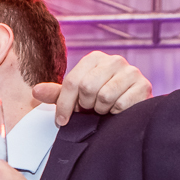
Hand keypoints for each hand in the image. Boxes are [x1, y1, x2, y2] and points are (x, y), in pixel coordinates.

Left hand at [32, 51, 151, 125]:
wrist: (129, 108)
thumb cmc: (98, 101)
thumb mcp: (74, 97)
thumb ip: (55, 94)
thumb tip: (36, 91)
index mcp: (94, 58)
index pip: (72, 82)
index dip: (64, 105)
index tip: (62, 120)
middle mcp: (114, 60)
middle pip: (87, 88)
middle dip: (85, 106)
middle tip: (90, 109)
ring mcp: (131, 71)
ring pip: (104, 96)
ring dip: (101, 110)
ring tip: (104, 108)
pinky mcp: (144, 86)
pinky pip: (121, 104)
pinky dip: (116, 113)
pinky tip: (118, 110)